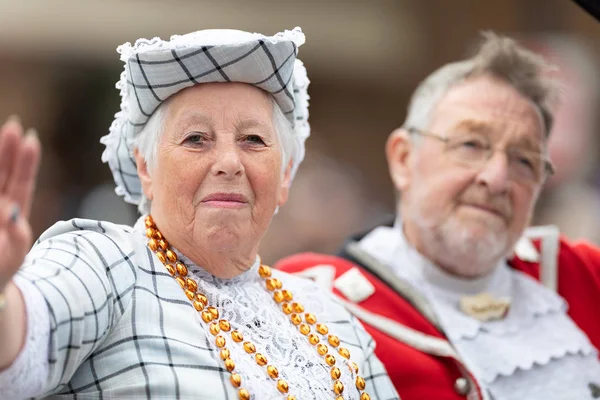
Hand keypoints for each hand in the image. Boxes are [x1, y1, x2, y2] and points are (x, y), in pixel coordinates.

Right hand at [0, 117, 40, 291]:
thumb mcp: (13, 257)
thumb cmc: (0, 272)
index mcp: (11, 215)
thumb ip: (15, 237)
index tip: (30, 138)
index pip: (19, 183)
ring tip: (6, 133)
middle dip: (7, 150)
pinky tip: (0, 182)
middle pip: (1, 175)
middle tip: (14, 124)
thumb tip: (9, 209)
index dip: (24, 162)